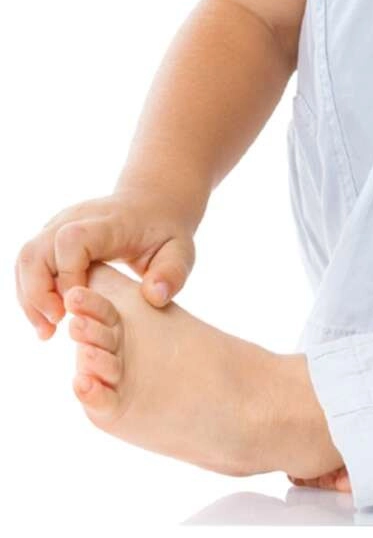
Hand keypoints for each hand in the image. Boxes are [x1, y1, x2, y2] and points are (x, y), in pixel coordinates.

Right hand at [16, 188, 199, 338]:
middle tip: (53, 328)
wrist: (152, 205)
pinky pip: (29, 264)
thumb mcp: (181, 252)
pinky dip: (31, 293)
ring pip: (26, 259)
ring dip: (29, 297)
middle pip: (36, 251)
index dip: (68, 275)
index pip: (72, 241)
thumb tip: (154, 297)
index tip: (79, 306)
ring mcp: (57, 226)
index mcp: (107, 223)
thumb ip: (173, 273)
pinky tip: (46, 319)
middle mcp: (73, 219)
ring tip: (46, 332)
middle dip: (38, 293)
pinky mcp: (50, 237)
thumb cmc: (165, 233)